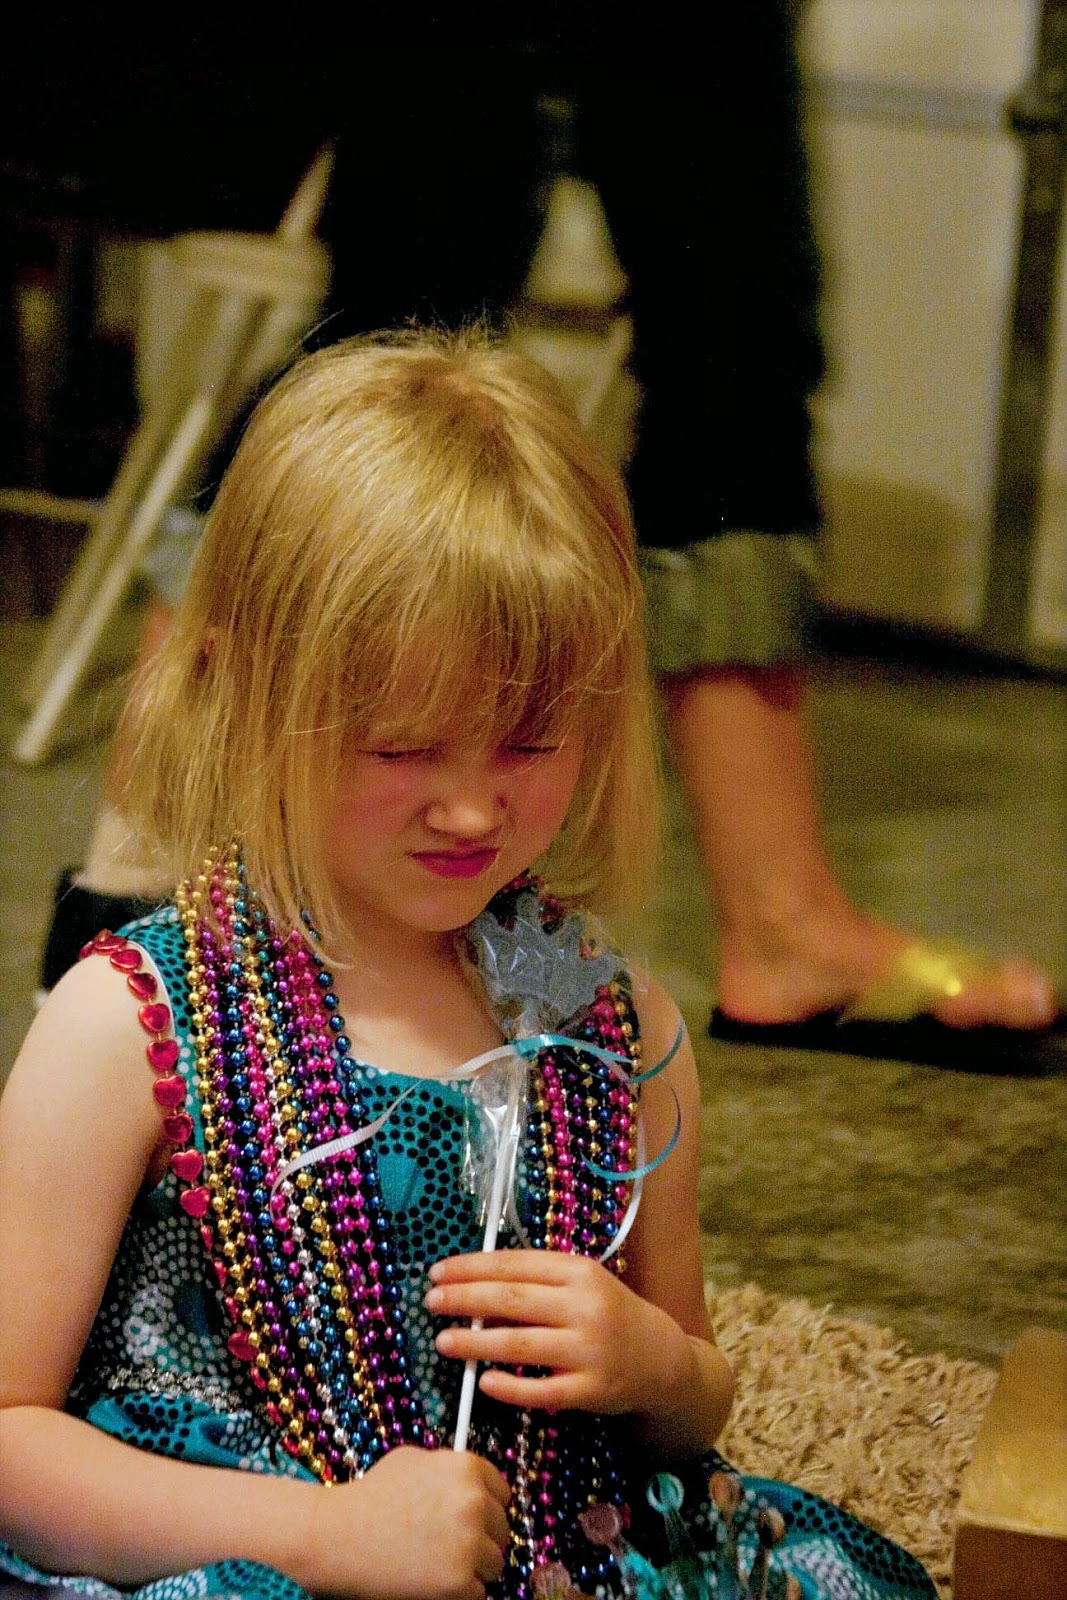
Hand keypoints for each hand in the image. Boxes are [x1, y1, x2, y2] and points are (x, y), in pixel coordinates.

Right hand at [307, 1446, 509, 1599]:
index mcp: (467, 1468)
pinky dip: (459, 1592)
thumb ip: (447, 1468)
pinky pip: (477, 1592)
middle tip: (450, 1545)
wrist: (338, 1536)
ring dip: (473, 1567)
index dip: (487, 1507)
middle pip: (501, 1529)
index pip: (503, 1493)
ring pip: (494, 1563)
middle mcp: (475, 1502)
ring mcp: (470, 1543)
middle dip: (481, 1538)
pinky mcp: (459, 1582)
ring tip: (439, 1562)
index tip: (473, 1519)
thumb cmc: (371, 1496)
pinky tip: (431, 1579)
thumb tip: (471, 1482)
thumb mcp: (412, 1460)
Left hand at [425, 1249, 684, 1414]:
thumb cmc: (608, 1314)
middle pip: (511, 1300)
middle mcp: (585, 1307)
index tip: (438, 1272)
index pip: (515, 1264)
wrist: (661, 1360)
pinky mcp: (590, 1391)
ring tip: (443, 1341)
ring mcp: (588, 1350)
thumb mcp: (580, 1287)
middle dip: (464, 1299)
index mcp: (579, 1272)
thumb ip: (536, 1285)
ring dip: (475, 1341)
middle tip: (431, 1301)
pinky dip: (508, 1387)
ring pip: (519, 1345)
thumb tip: (474, 1291)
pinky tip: (482, 1382)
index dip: (472, 1267)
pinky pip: (540, 1391)